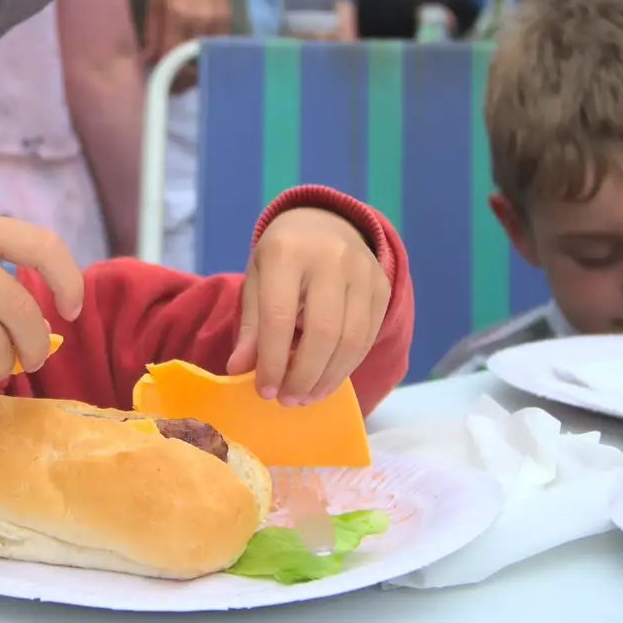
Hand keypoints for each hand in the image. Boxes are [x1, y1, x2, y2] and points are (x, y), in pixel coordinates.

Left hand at [144, 0, 232, 77]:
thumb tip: (149, 59)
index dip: (166, 74)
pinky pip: (218, 47)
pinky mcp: (230, 18)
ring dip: (197, 70)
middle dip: (182, 79)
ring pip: (208, 60)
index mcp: (178, 14)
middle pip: (193, 66)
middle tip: (173, 82)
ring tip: (185, 71)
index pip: (172, 58)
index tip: (161, 81)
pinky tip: (198, 55)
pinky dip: (208, 56)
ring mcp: (219, 21)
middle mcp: (201, 21)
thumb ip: (152, 32)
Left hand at [227, 208, 390, 405]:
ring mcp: (363, 271)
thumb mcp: (257, 280)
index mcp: (287, 252)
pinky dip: (347, 365)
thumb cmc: (282, 257)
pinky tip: (327, 378)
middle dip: (304, 375)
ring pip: (351, 339)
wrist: (324, 222)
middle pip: (323, 332)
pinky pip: (368, 337)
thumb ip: (252, 325)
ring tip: (307, 396)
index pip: (279, 316)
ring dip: (328, 377)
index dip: (272, 360)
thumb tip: (240, 369)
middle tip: (288, 399)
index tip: (265, 390)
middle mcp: (330, 258)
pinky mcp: (382, 286)